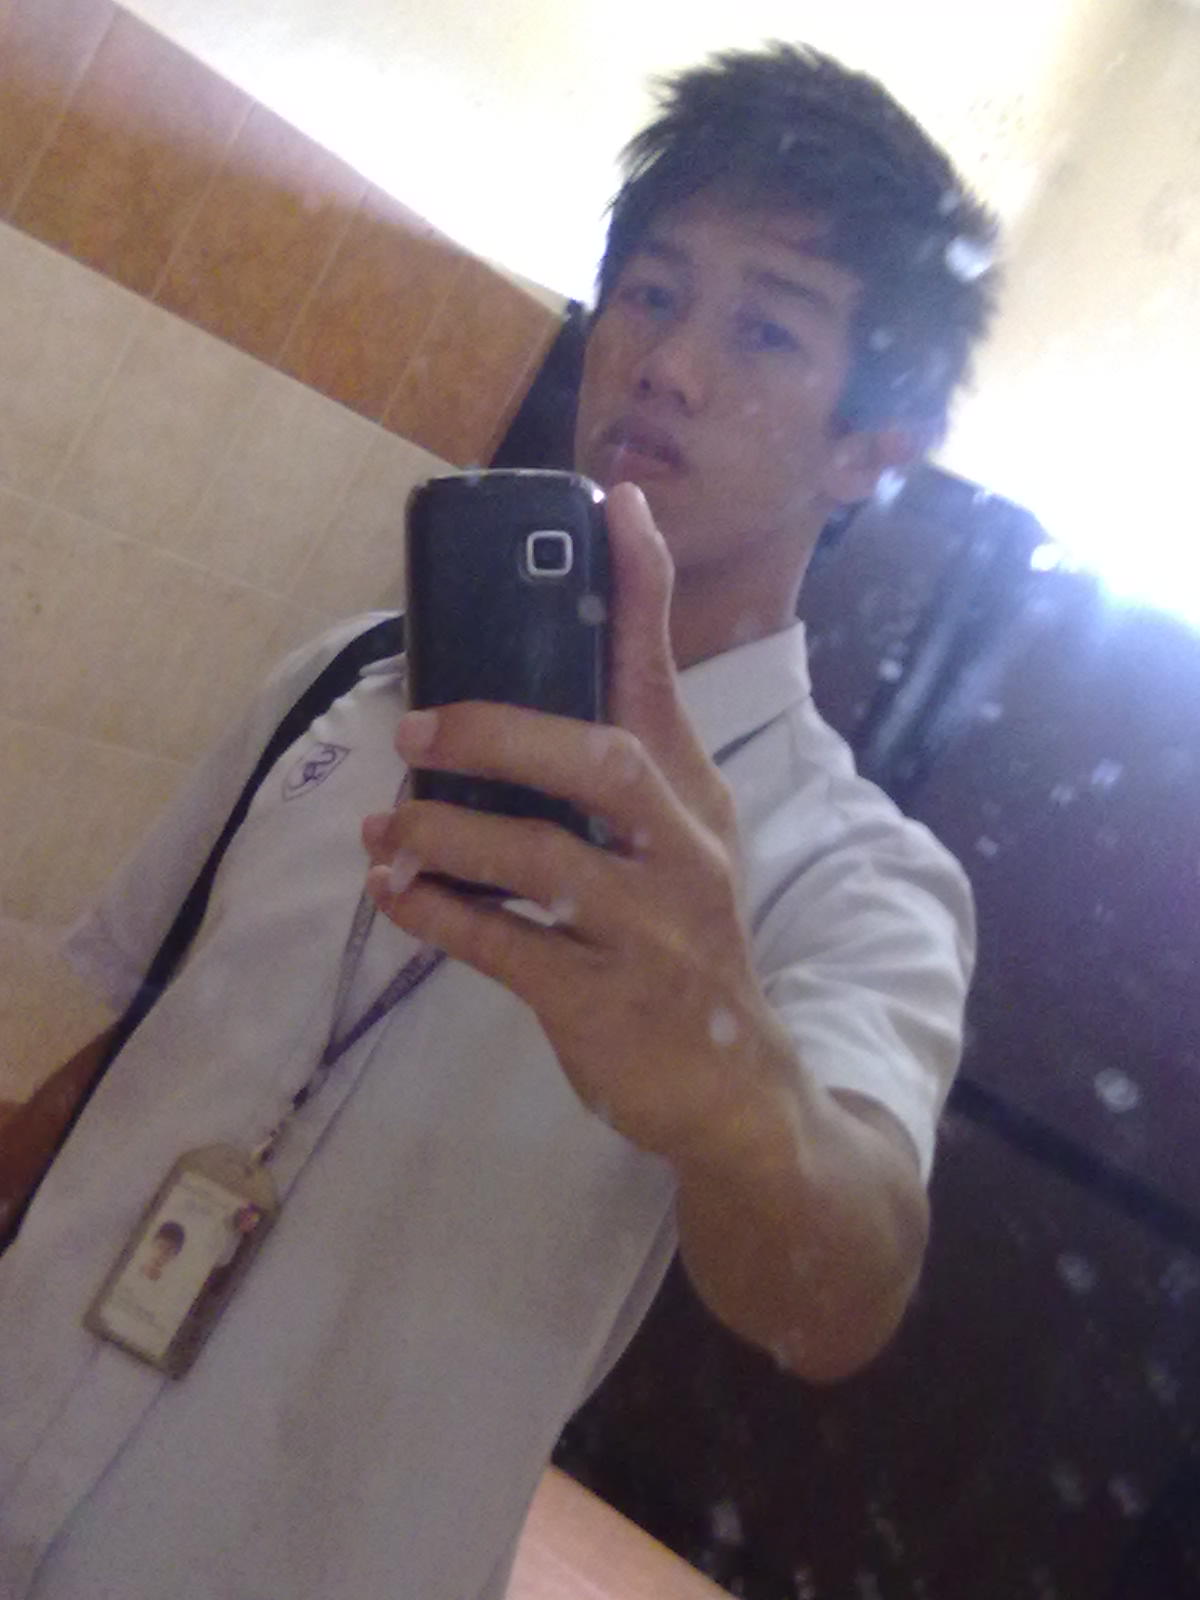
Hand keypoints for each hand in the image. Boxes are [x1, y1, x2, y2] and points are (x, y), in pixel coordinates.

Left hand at [361, 483, 780, 1159]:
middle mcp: (682, 850)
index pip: (668, 677)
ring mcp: (649, 928)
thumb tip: (499, 713)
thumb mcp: (674, 852)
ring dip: (446, 834)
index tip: (619, 505)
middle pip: (598, 760)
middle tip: (415, 727)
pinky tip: (396, 893)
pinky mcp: (605, 1000)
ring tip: (387, 827)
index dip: (644, 589)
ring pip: (539, 857)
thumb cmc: (683, 948)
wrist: (732, 1087)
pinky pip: (504, 945)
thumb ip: (613, 784)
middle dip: (497, 732)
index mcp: (694, 798)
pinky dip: (438, 914)